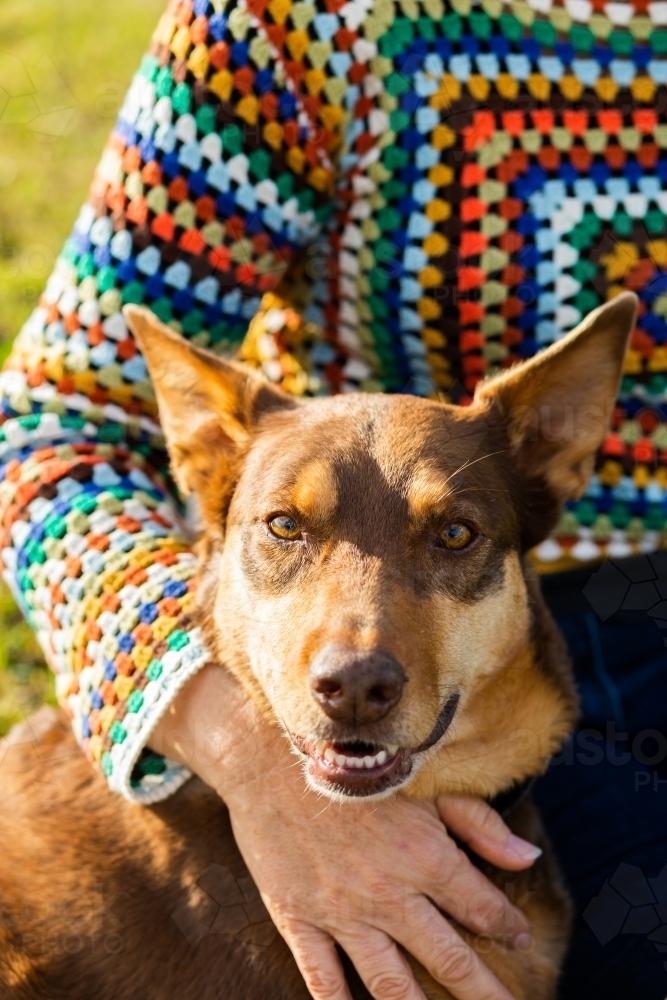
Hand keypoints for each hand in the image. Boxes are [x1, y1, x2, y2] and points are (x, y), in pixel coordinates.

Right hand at [152, 666, 541, 999]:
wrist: (270, 756)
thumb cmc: (354, 765)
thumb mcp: (424, 783)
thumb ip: (479, 824)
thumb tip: (529, 858)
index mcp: (425, 856)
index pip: (483, 909)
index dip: (508, 927)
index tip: (518, 938)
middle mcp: (389, 894)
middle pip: (450, 961)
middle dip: (485, 994)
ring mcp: (342, 913)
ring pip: (392, 986)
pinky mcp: (299, 920)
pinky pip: (323, 980)